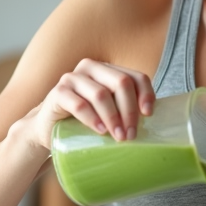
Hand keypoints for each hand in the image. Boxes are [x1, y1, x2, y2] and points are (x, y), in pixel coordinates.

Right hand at [30, 59, 153, 147]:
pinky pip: (79, 104)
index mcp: (107, 70)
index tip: (148, 115)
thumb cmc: (82, 119)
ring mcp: (72, 78)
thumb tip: (159, 124)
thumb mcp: (106, 110)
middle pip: (120, 83)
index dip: (146, 94)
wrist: (47, 127)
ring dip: (113, 118)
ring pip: (100, 94)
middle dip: (130, 110)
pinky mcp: (57, 93)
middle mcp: (90, 68)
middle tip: (132, 134)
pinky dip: (93, 119)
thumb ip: (124, 108)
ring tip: (119, 137)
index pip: (135, 76)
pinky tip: (101, 131)